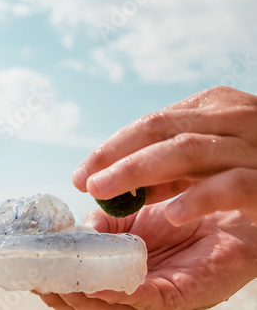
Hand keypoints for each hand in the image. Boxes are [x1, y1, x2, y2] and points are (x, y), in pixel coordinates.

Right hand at [38, 203, 256, 308]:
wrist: (228, 210)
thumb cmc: (179, 213)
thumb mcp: (131, 215)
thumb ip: (103, 226)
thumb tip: (79, 231)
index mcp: (119, 270)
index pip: (81, 281)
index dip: (55, 278)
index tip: (31, 268)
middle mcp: (134, 287)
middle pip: (89, 302)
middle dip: (61, 295)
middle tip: (39, 282)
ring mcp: (154, 294)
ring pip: (110, 306)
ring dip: (82, 297)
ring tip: (59, 285)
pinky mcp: (178, 296)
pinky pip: (143, 299)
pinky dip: (118, 293)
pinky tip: (98, 285)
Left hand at [72, 86, 256, 225]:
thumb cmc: (250, 168)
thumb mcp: (204, 160)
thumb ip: (165, 168)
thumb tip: (111, 181)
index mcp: (212, 108)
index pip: (150, 123)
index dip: (111, 147)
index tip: (81, 171)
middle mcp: (232, 118)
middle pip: (160, 129)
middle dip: (116, 155)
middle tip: (85, 180)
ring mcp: (253, 146)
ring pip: (187, 150)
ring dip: (140, 170)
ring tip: (105, 189)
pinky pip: (233, 185)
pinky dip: (201, 198)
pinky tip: (173, 213)